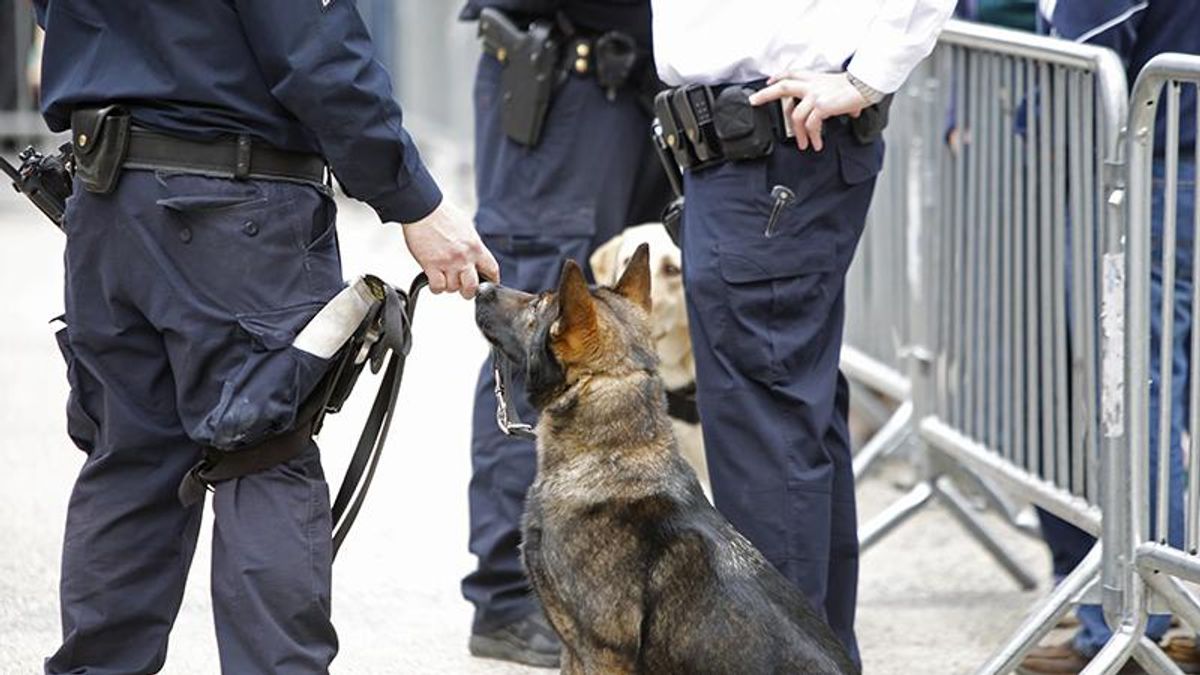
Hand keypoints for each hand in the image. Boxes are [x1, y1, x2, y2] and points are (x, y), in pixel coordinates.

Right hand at [401, 200, 499, 299]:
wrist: (424, 208)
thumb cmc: (442, 214)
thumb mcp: (466, 228)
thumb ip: (472, 245)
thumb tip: (474, 256)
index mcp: (476, 247)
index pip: (492, 270)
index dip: (491, 281)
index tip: (487, 284)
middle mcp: (464, 257)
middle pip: (472, 287)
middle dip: (467, 291)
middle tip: (462, 287)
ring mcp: (448, 262)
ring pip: (453, 289)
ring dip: (448, 286)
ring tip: (443, 276)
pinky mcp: (431, 265)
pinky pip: (437, 287)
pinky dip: (436, 287)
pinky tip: (433, 279)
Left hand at [748, 72, 870, 151]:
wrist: (868, 85)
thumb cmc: (857, 88)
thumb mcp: (840, 88)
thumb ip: (834, 98)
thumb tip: (842, 112)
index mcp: (815, 78)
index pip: (792, 74)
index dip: (779, 77)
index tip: (769, 81)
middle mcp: (812, 85)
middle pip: (783, 87)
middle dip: (765, 94)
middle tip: (754, 101)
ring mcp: (815, 95)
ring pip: (795, 116)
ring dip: (798, 134)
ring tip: (804, 144)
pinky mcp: (821, 106)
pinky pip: (810, 125)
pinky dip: (812, 136)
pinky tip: (816, 143)